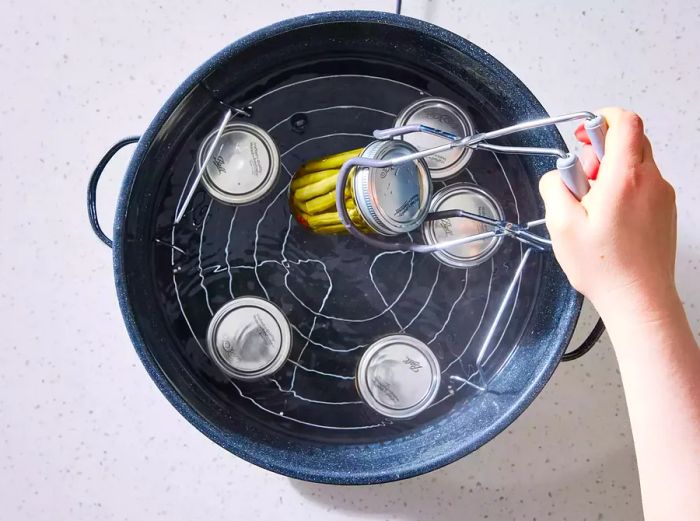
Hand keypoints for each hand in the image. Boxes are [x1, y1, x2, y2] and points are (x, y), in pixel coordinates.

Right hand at [539, 108, 677, 320]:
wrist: (639, 299)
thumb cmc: (604, 266)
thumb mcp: (561, 224)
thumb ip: (554, 187)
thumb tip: (557, 175)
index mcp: (625, 177)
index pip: (624, 121)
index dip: (600, 119)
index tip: (582, 136)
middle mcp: (650, 180)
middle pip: (631, 140)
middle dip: (601, 151)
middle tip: (583, 180)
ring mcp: (662, 196)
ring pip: (636, 163)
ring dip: (611, 173)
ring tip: (593, 206)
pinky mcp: (665, 211)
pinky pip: (643, 185)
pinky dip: (623, 189)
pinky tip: (608, 219)